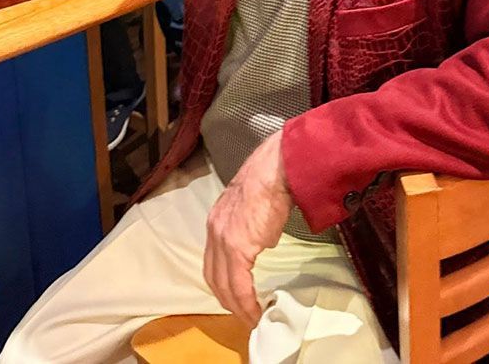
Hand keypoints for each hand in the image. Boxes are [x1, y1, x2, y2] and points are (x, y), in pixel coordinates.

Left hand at [203, 132, 293, 325]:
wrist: (275, 170)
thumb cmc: (270, 181)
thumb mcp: (252, 207)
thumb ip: (251, 227)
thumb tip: (262, 241)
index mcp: (217, 222)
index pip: (213, 261)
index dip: (223, 282)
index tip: (236, 297)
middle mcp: (214, 232)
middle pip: (213, 277)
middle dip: (227, 300)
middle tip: (243, 314)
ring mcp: (223, 240)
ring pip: (223, 285)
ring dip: (236, 306)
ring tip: (250, 317)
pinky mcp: (238, 247)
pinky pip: (239, 285)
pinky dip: (246, 302)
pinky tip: (255, 310)